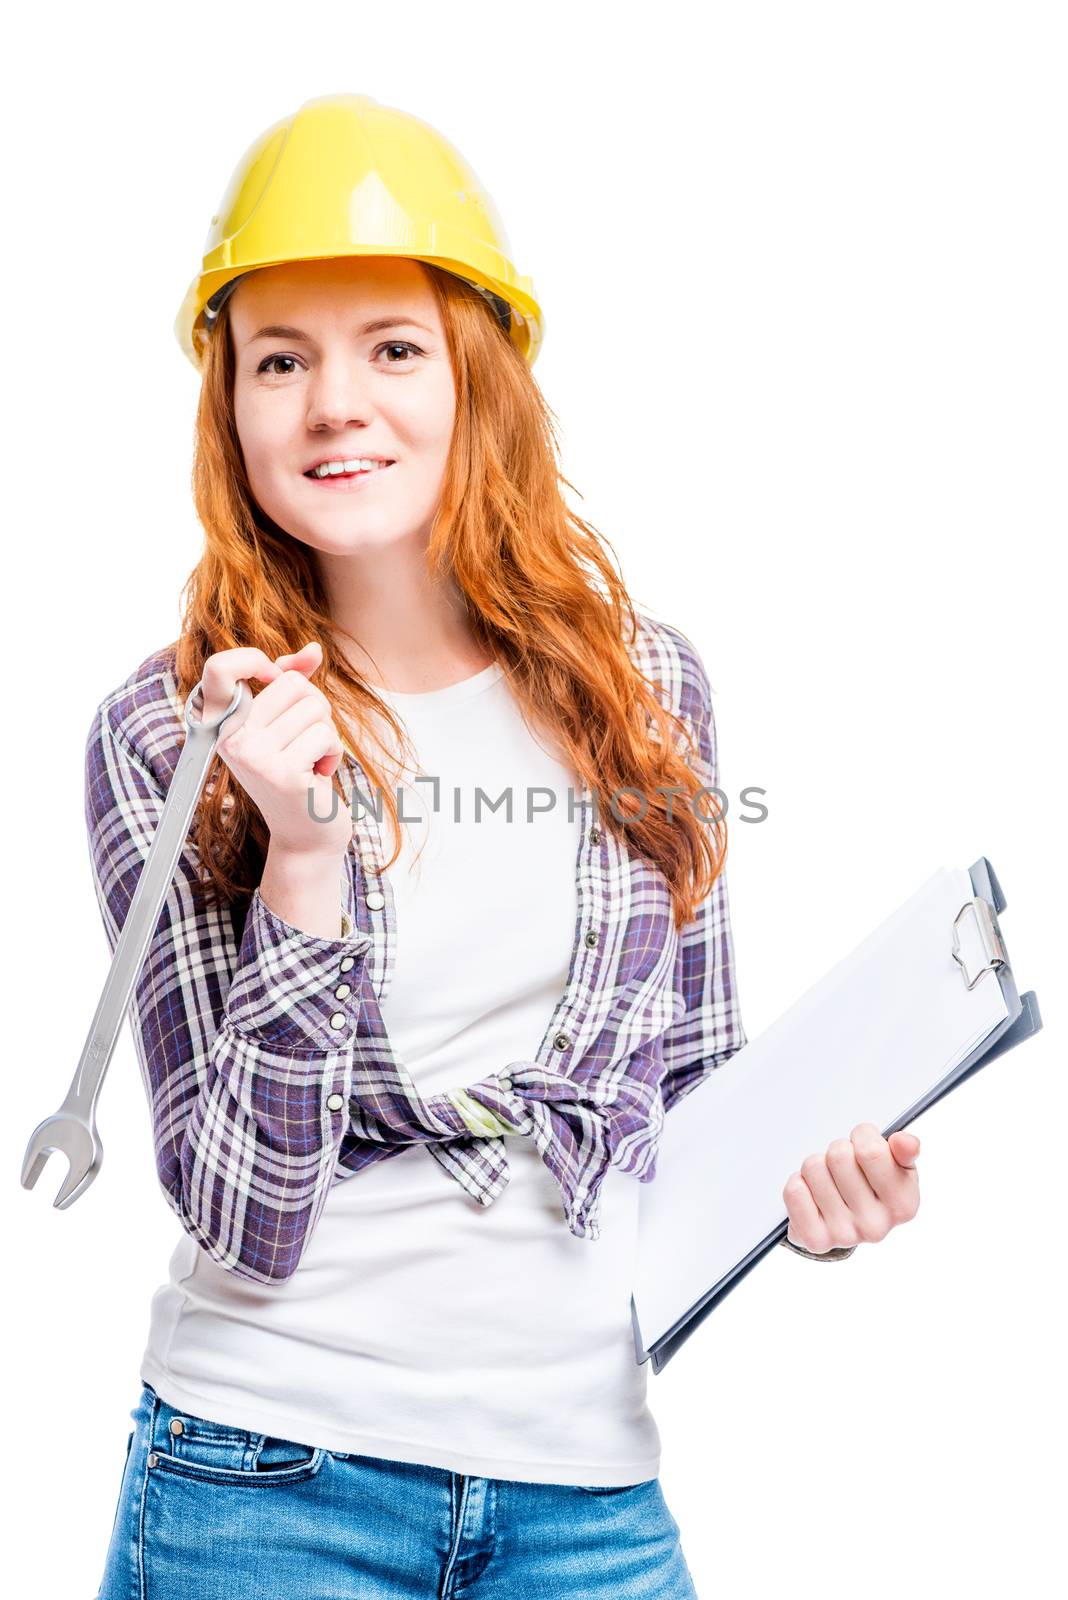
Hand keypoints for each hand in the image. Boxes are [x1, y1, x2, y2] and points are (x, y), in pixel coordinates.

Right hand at [196, 640, 351, 859]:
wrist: (308, 834)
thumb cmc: (301, 773)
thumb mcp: (290, 724)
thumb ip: (293, 683)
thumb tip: (313, 651)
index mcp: (224, 725)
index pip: (218, 668)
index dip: (252, 659)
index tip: (274, 675)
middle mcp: (230, 739)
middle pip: (292, 683)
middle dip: (314, 708)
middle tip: (306, 743)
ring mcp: (252, 756)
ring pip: (314, 707)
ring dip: (326, 734)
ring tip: (312, 762)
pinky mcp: (280, 773)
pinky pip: (326, 734)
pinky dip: (334, 753)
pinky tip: (319, 776)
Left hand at [782, 1123, 920, 1253]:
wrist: (849, 1223)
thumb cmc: (873, 1188)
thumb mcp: (897, 1167)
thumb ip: (904, 1150)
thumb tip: (904, 1141)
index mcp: (903, 1205)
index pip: (871, 1151)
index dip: (862, 1136)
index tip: (864, 1143)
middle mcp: (876, 1226)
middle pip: (839, 1156)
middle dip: (838, 1150)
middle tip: (844, 1165)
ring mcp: (845, 1235)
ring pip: (813, 1167)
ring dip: (817, 1165)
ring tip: (830, 1179)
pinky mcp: (815, 1239)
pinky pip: (794, 1191)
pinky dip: (799, 1182)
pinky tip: (813, 1193)